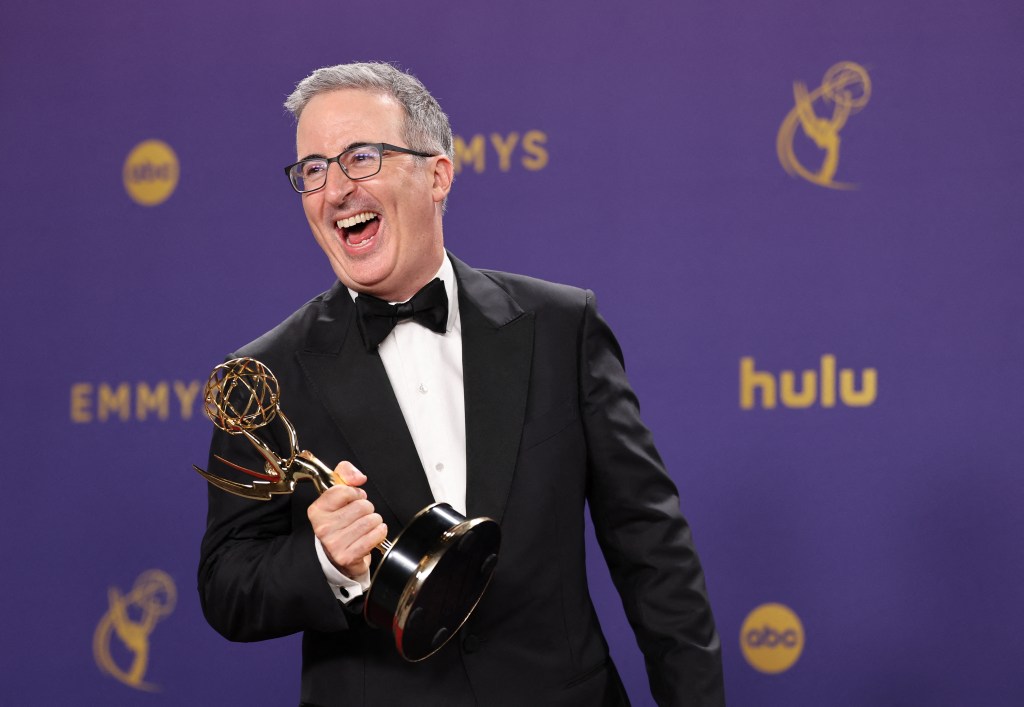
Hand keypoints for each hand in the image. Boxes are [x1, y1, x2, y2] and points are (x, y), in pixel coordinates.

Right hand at [307, 461, 387, 579]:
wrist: (337, 554)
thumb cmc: (340, 522)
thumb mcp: (338, 492)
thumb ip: (346, 473)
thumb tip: (358, 477)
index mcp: (317, 510)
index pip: (344, 491)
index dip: (356, 493)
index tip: (354, 498)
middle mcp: (323, 527)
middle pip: (361, 506)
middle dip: (367, 508)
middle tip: (361, 515)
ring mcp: (334, 543)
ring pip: (370, 521)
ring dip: (374, 521)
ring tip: (366, 525)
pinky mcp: (347, 556)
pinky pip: (374, 536)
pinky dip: (379, 532)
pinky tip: (373, 533)